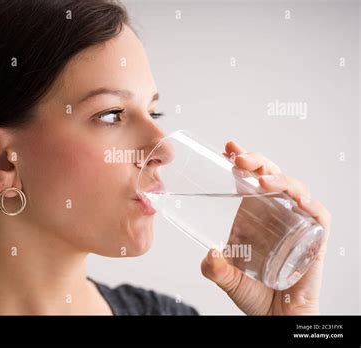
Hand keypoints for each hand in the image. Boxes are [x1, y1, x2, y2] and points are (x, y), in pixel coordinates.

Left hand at [201, 141, 330, 314]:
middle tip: (237, 156)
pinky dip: (310, 203)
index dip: (243, 161)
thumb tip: (209, 255)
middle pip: (271, 176)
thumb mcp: (227, 278)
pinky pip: (317, 214)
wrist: (276, 317)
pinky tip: (296, 198)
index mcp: (253, 215)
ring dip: (279, 179)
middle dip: (256, 161)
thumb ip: (214, 268)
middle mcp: (275, 214)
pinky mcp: (314, 238)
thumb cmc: (255, 294)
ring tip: (261, 179)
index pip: (249, 180)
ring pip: (294, 188)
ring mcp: (296, 223)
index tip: (228, 148)